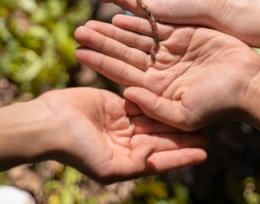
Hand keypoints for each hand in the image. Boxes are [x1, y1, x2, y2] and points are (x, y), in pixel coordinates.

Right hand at [37, 87, 206, 182]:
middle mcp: (129, 144)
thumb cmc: (75, 148)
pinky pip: (140, 101)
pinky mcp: (116, 104)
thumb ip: (134, 164)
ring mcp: (123, 123)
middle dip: (184, 135)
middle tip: (210, 129)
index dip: (183, 155)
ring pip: (154, 119)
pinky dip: (155, 99)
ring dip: (173, 116)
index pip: (161, 160)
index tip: (205, 151)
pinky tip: (172, 94)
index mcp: (128, 161)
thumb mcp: (107, 166)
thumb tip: (154, 154)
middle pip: (162, 138)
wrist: (49, 123)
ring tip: (196, 110)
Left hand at [74, 15, 259, 131]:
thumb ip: (154, 107)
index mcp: (154, 88)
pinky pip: (155, 25)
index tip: (79, 53)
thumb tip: (127, 95)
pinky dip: (138, 19)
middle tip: (78, 31)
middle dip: (100, 42)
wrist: (247, 85)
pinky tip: (119, 14)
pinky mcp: (182, 35)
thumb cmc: (218, 105)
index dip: (99, 62)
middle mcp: (157, 68)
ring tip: (91, 22)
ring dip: (113, 29)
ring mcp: (168, 50)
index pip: (120, 73)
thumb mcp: (183, 115)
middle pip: (122, 52)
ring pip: (135, 37)